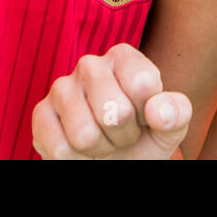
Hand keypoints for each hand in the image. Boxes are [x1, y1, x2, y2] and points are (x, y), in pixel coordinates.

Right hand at [32, 44, 190, 158]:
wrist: (113, 157)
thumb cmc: (142, 135)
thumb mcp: (169, 126)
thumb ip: (176, 113)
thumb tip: (158, 111)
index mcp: (124, 56)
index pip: (143, 84)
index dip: (148, 114)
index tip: (145, 116)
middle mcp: (90, 64)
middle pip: (115, 112)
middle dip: (123, 135)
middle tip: (122, 133)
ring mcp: (61, 87)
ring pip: (85, 134)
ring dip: (100, 149)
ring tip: (102, 140)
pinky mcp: (40, 112)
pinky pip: (60, 148)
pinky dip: (76, 160)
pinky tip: (80, 149)